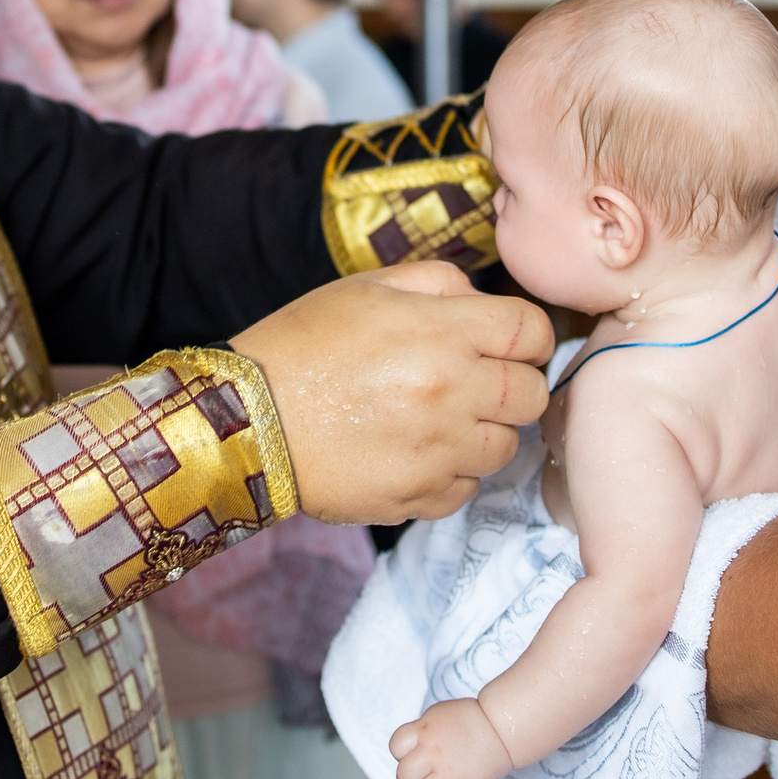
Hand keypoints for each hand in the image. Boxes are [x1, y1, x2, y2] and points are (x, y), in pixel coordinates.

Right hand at [232, 262, 550, 523]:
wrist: (244, 419)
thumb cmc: (303, 344)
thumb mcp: (367, 287)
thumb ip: (438, 282)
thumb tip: (485, 302)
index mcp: (442, 332)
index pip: (532, 331)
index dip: (529, 335)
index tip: (513, 342)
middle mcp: (451, 392)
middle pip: (532, 394)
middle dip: (514, 384)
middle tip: (478, 382)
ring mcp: (438, 451)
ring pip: (506, 447)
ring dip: (484, 432)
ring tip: (440, 420)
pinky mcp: (418, 496)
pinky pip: (467, 488)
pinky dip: (452, 473)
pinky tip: (415, 452)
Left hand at [391, 697, 512, 778]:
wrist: (502, 727)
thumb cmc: (469, 720)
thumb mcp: (437, 715)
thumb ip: (419, 733)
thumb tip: (406, 753)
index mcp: (424, 731)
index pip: (395, 747)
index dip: (401, 754)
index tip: (415, 754)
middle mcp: (434, 753)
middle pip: (404, 777)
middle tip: (423, 778)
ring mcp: (451, 774)